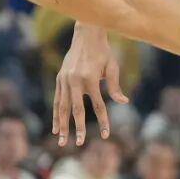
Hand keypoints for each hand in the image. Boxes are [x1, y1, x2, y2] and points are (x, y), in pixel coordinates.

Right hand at [54, 24, 128, 145]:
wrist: (86, 34)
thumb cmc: (104, 51)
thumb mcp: (113, 67)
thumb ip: (115, 87)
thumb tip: (124, 102)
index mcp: (91, 78)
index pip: (98, 105)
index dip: (103, 121)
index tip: (106, 135)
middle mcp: (76, 80)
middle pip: (76, 110)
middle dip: (77, 128)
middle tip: (79, 144)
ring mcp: (65, 79)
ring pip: (62, 107)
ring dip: (62, 125)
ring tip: (62, 140)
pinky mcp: (60, 78)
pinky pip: (57, 100)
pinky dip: (56, 113)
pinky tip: (55, 126)